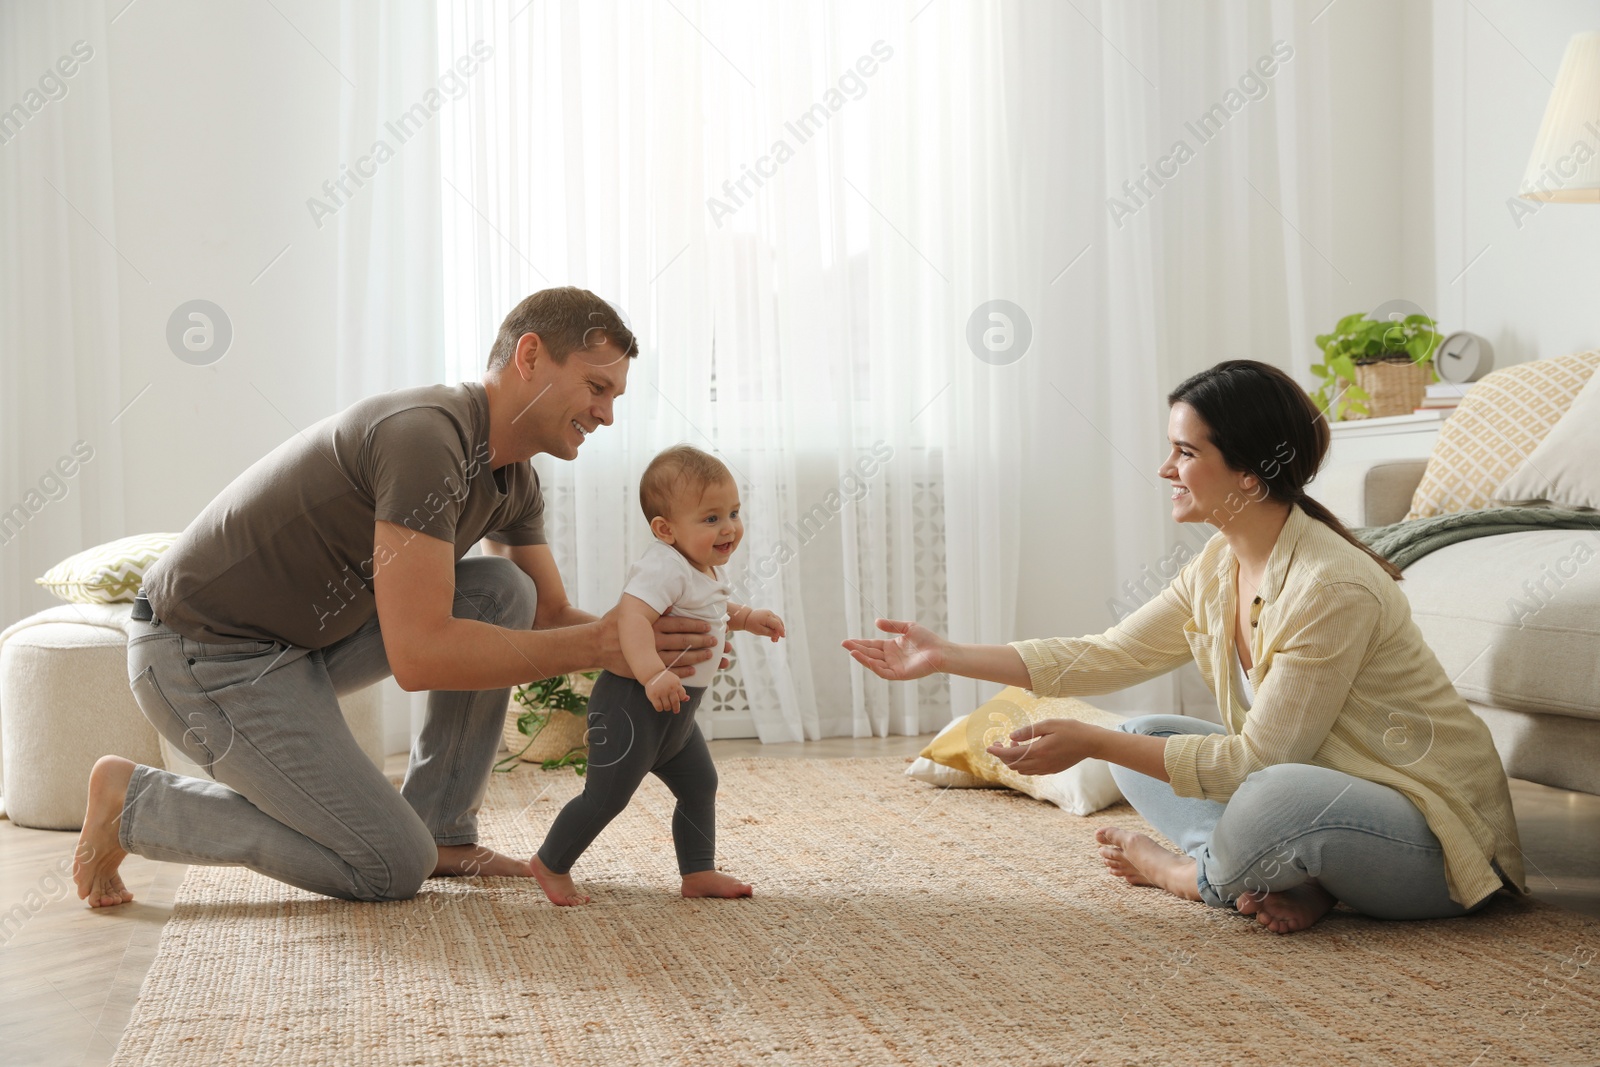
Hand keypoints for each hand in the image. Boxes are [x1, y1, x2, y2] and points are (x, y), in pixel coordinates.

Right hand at [594, 610, 715, 679]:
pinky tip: (694, 671)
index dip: (697, 626)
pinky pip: (668, 671)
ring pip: (679, 658)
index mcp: (652, 623)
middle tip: (717, 642)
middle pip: (683, 641)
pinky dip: (682, 672)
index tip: (710, 626)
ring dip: (697, 658)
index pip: (680, 624)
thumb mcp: (630, 607)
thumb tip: (669, 597)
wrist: (596, 644)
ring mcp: (649, 655)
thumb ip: (649, 604)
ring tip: (711, 657)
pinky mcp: (644, 668)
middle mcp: (653, 639)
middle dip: (702, 642)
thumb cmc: (614, 622)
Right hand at [645, 670, 689, 712]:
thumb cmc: (666, 680)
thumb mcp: (675, 682)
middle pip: (675, 702)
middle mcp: (670, 688)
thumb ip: (681, 690)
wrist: (653, 673)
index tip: (678, 701)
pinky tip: (660, 707)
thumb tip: (687, 699)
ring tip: (666, 707)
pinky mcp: (653, 695)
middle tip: (675, 710)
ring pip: (667, 706)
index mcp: (676, 683)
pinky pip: (659, 707)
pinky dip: (660, 709)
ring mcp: (662, 691)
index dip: (680, 700)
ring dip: (667, 708)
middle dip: (676, 708)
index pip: (682, 696)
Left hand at [743, 609, 784, 641]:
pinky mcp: (769, 614)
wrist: (746, 617)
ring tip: (773, 639)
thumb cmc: (751, 624)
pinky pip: (775, 621)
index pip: (777, 624)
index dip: (781, 630)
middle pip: (779, 623)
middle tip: (775, 640)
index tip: (783, 637)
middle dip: (779, 632)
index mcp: (767, 617)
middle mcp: (770, 613)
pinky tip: (773, 633)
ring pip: (778, 622)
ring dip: (777, 630)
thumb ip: (769, 633)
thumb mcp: (759, 631)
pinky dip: (775, 627)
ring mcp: (770, 613)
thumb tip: (777, 635)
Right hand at [840, 619, 945, 680]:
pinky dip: (873, 666)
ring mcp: (894, 667)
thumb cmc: (927, 639)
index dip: (860, 643)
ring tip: (851, 651)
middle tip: (844, 643)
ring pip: (874, 663)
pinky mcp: (899, 674)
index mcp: (891, 647)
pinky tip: (866, 659)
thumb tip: (876, 622)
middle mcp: (891, 658)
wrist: (941, 651)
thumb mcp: (907, 628)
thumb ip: (892, 625)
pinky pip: (883, 671)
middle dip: (857, 649)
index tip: (848, 640)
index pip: (872, 645)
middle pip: (870, 653)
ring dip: (862, 658)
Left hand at [985, 719, 1096, 775]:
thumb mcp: (1049, 724)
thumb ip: (1029, 731)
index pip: (1011, 754)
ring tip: (1014, 744)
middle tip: (999, 742)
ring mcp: (1047, 769)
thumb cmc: (1071, 729)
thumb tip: (1010, 736)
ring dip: (1013, 760)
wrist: (1091, 743)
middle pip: (1014, 764)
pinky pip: (1031, 771)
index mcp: (1039, 751)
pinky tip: (1025, 751)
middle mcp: (1041, 763)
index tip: (988, 747)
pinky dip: (1023, 763)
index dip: (997, 751)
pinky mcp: (1051, 770)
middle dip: (1002, 755)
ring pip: (1021, 770)